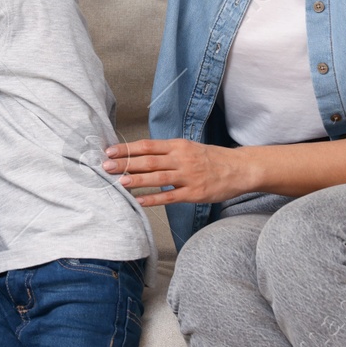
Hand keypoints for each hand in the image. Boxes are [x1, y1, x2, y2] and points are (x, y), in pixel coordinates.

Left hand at [102, 139, 253, 206]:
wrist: (239, 168)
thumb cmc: (211, 158)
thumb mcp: (188, 148)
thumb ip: (166, 151)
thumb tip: (140, 154)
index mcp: (178, 146)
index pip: (147, 146)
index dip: (127, 148)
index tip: (109, 151)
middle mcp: (181, 159)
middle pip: (149, 161)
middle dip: (126, 164)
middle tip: (106, 166)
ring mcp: (188, 177)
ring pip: (158, 178)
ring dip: (138, 180)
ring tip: (120, 182)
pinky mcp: (194, 193)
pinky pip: (171, 197)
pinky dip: (154, 199)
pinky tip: (140, 201)